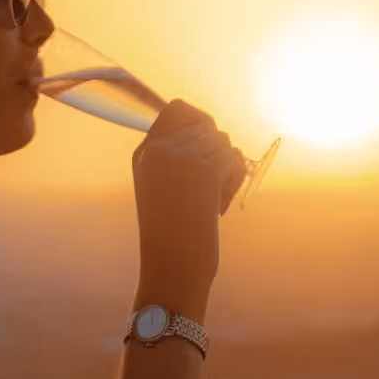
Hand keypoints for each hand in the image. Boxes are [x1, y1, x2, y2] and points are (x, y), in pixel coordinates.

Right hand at [132, 100, 246, 312]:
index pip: (177, 109)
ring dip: (228, 170)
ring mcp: (180, 158)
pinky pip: (234, 159)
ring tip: (214, 201)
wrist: (170, 269)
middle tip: (213, 183)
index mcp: (144, 153)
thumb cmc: (171, 236)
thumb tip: (213, 132)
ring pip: (224, 142)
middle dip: (218, 151)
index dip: (200, 123)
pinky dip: (234, 182)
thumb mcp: (164, 190)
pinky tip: (219, 208)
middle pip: (207, 124)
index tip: (208, 150)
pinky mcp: (203, 171)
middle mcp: (159, 149)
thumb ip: (179, 158)